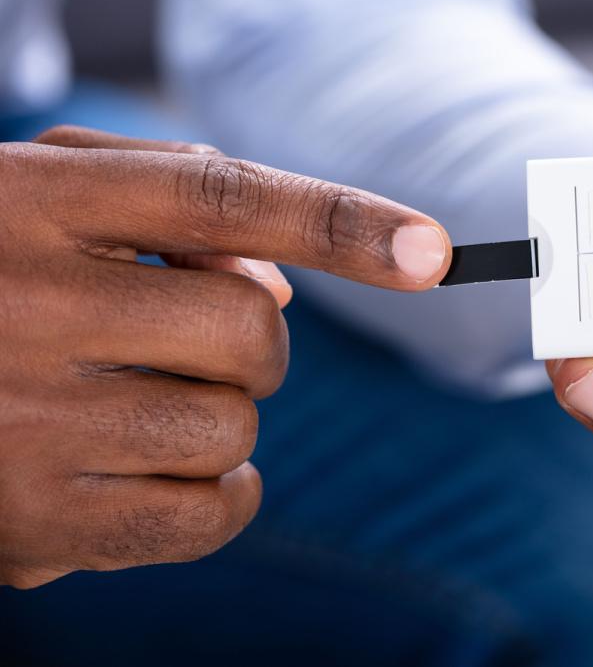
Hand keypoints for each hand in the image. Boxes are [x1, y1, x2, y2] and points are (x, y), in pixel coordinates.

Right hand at [0, 126, 450, 587]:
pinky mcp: (33, 520)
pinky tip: (164, 465)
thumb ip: (170, 197)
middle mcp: (25, 305)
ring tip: (138, 397)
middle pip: (251, 329)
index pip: (219, 196)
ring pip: (235, 424)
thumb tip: (281, 280)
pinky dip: (221, 492)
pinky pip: (208, 511)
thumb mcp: (48, 191)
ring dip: (223, 412)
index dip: (339, 220)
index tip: (432, 250)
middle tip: (187, 338)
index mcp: (35, 202)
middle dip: (253, 340)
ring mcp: (24, 422)